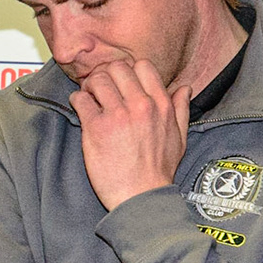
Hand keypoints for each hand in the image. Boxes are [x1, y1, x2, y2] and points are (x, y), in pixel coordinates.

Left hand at [71, 59, 191, 210]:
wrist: (141, 196)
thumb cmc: (158, 170)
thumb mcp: (179, 138)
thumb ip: (180, 109)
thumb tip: (185, 88)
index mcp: (161, 105)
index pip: (142, 66)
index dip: (128, 70)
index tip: (120, 82)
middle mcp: (140, 105)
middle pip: (116, 68)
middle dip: (105, 74)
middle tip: (100, 88)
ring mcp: (118, 115)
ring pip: (97, 80)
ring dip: (89, 86)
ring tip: (89, 97)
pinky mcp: (96, 128)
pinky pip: (81, 99)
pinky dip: (77, 100)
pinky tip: (80, 108)